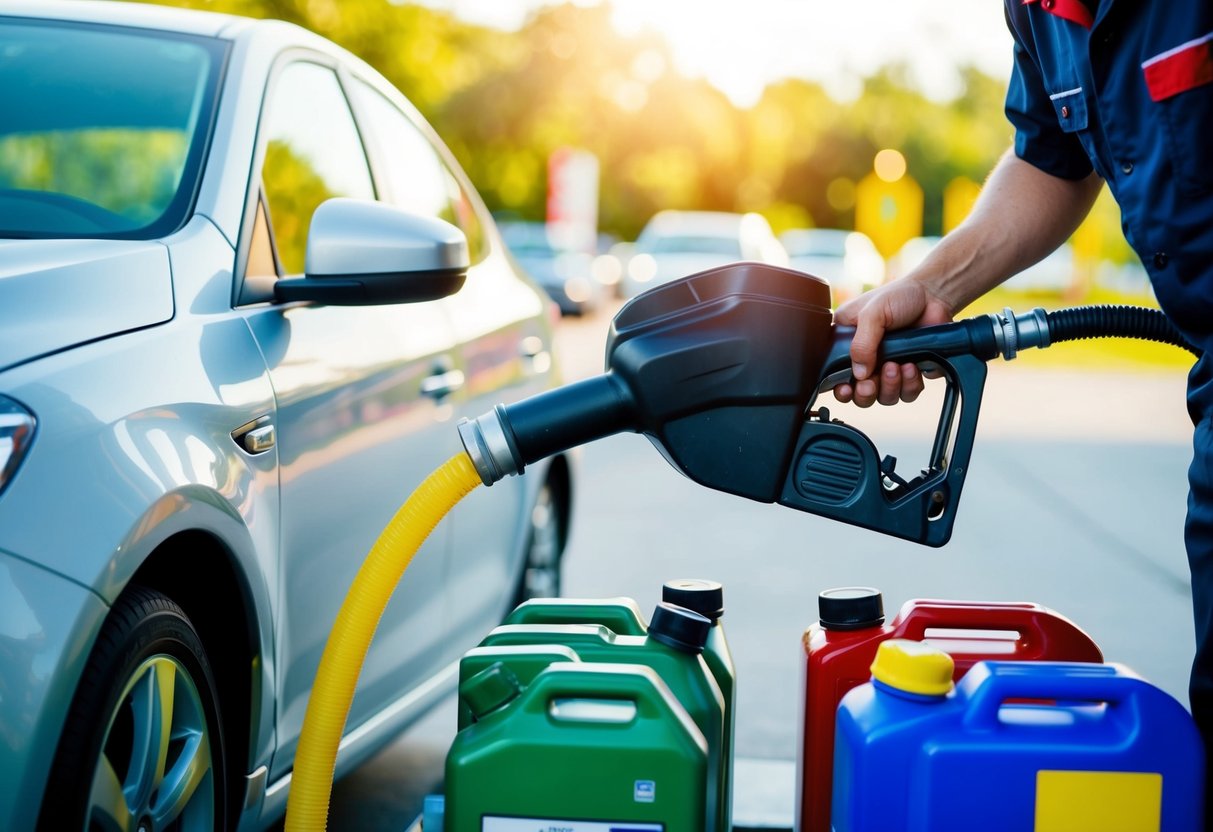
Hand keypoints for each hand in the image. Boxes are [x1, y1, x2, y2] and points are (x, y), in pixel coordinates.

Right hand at [832, 277, 955, 407]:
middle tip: (872, 382)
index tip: (847, 388)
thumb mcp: (872, 313)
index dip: (841, 387)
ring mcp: (888, 367)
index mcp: (848, 342)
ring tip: (897, 365)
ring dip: (890, 387)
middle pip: (860, 393)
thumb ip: (861, 343)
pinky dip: (910, 384)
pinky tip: (912, 366)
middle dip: (866, 392)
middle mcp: (867, 359)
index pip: (836, 374)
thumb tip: (859, 374)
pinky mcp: (910, 372)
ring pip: (885, 396)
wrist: (934, 295)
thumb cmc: (899, 296)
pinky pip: (908, 393)